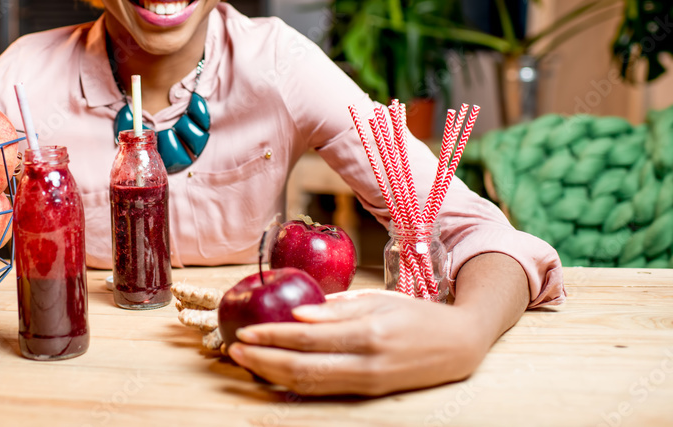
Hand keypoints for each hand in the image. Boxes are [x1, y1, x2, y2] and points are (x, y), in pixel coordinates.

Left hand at [227, 290, 487, 395]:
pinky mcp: (369, 393)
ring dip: (273, 375)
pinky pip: (324, 390)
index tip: (246, 329)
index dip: (273, 335)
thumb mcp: (378, 300)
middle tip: (235, 349)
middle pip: (303, 367)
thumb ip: (336, 308)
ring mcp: (368, 382)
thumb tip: (297, 314)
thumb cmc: (413, 315)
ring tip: (247, 361)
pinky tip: (274, 374)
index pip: (308, 336)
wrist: (458, 345)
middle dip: (263, 359)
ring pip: (310, 385)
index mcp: (368, 332)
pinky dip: (294, 384)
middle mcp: (366, 362)